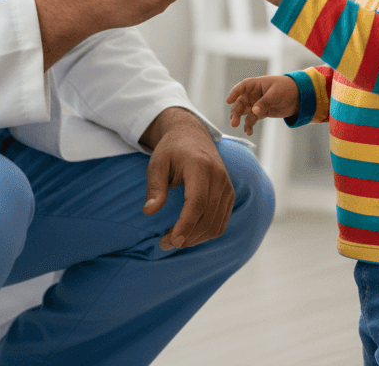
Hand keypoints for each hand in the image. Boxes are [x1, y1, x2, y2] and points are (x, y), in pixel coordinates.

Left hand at [139, 107, 234, 250]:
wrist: (191, 135)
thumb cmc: (171, 149)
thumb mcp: (157, 162)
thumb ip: (154, 186)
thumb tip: (149, 211)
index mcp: (200, 166)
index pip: (197, 202)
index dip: (186, 225)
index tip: (172, 241)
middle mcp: (218, 177)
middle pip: (208, 218)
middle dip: (187, 237)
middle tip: (164, 244)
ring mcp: (227, 186)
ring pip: (216, 224)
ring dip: (196, 239)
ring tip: (174, 239)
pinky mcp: (229, 194)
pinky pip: (221, 222)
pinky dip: (205, 234)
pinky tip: (188, 233)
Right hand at [226, 75, 300, 135]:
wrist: (298, 98)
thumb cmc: (286, 89)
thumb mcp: (275, 94)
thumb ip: (264, 102)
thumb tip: (254, 112)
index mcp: (256, 85)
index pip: (242, 87)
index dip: (234, 93)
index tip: (228, 101)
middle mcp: (253, 94)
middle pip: (240, 102)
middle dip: (236, 112)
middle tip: (234, 122)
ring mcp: (256, 104)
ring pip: (244, 112)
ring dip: (240, 119)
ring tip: (240, 127)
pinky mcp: (261, 113)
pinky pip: (251, 119)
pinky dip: (249, 125)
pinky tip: (248, 132)